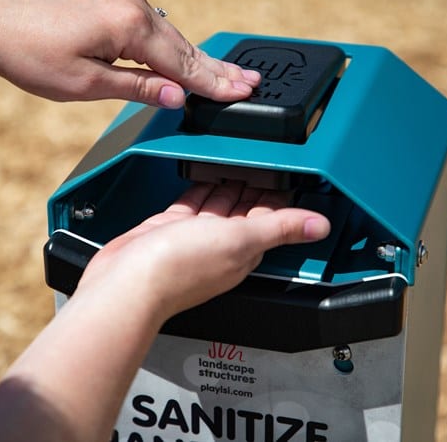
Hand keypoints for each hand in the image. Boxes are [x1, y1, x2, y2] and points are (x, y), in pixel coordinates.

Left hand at [0, 0, 260, 107]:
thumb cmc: (27, 51)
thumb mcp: (85, 83)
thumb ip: (137, 88)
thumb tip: (176, 96)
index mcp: (129, 26)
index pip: (183, 64)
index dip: (214, 83)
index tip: (243, 93)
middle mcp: (132, 3)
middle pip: (184, 46)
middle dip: (217, 69)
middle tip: (251, 83)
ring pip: (170, 34)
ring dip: (196, 57)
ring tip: (227, 75)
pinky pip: (152, 23)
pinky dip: (171, 44)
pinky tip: (185, 56)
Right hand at [76, 182, 330, 320]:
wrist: (126, 284)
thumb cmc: (176, 270)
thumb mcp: (239, 240)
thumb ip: (278, 229)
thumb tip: (320, 226)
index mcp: (242, 251)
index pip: (269, 219)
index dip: (279, 197)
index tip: (288, 174)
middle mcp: (220, 246)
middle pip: (243, 211)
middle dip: (254, 188)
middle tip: (263, 161)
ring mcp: (193, 239)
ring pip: (217, 207)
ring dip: (227, 187)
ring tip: (236, 163)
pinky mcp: (167, 231)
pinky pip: (190, 207)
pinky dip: (198, 192)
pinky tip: (200, 179)